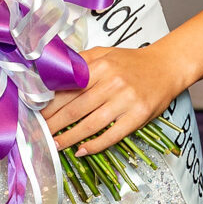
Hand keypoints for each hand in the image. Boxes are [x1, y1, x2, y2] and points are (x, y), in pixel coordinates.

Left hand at [42, 45, 180, 156]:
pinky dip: (95, 145)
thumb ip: (81, 61)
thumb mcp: (105, 53)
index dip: (50, 103)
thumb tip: (53, 73)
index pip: (68, 87)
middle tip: (38, 133)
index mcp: (101, 65)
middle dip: (54, 123)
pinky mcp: (138, 116)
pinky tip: (81, 150)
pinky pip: (113, 134)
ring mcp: (126, 100)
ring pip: (91, 124)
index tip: (36, 113)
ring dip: (69, 137)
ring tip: (54, 145)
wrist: (166, 67)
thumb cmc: (131, 62)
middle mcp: (112, 82)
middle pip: (75, 107)